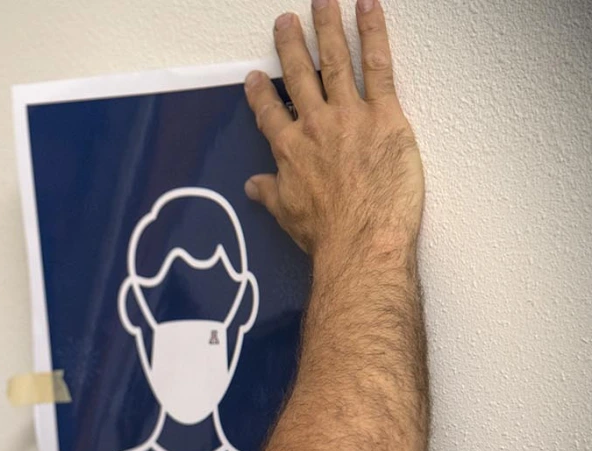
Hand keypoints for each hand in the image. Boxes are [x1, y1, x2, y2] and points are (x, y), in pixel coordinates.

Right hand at [244, 0, 423, 265]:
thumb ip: (270, 193)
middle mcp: (314, 126)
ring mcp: (348, 116)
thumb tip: (253, 187)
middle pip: (299, 76)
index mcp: (289, 150)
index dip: (260, 93)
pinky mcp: (384, 116)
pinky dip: (372, 34)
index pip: (269, 113)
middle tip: (286, 22)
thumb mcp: (287, 215)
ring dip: (327, 28)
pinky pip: (377, 66)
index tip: (255, 77)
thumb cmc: (326, 235)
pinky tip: (367, 8)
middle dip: (291, 46)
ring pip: (334, 62)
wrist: (359, 241)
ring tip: (323, 3)